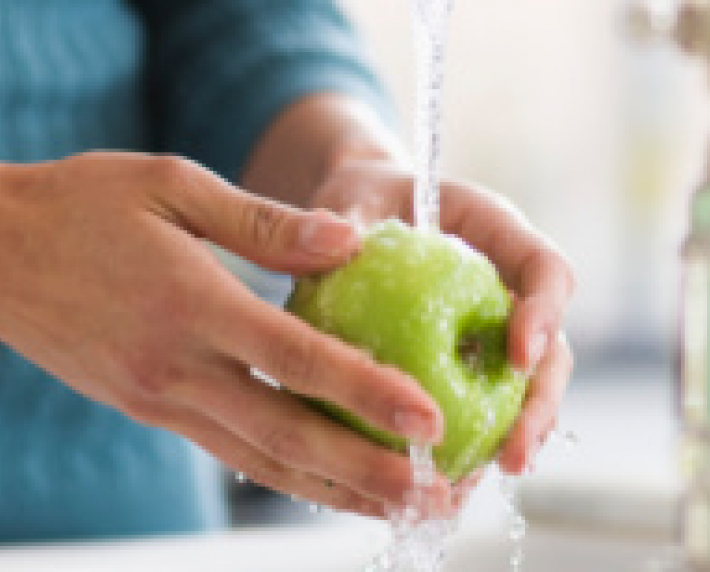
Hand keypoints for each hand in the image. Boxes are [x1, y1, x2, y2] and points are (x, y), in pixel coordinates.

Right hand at [0, 152, 451, 517]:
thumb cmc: (83, 206)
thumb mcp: (172, 184)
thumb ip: (265, 221)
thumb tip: (349, 241)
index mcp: (192, 304)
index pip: (297, 360)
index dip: (369, 392)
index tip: (428, 418)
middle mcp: (178, 369)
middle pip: (288, 435)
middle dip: (367, 470)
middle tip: (435, 492)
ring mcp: (161, 400)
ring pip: (261, 461)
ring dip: (335, 491)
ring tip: (399, 507)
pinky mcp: (153, 410)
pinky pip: (232, 452)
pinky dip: (287, 476)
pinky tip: (328, 487)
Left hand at [311, 155, 574, 476]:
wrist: (365, 216)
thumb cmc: (365, 200)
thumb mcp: (354, 197)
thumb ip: (347, 217)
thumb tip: (339, 240)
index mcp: (498, 234)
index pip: (544, 270)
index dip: (544, 313)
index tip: (522, 354)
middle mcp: (507, 289)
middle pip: (548, 352)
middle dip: (538, 407)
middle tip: (513, 455)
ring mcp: (491, 332)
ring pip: (518, 393)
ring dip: (504, 443)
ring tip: (469, 488)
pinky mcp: (466, 365)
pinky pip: (478, 409)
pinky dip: (464, 447)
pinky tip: (439, 487)